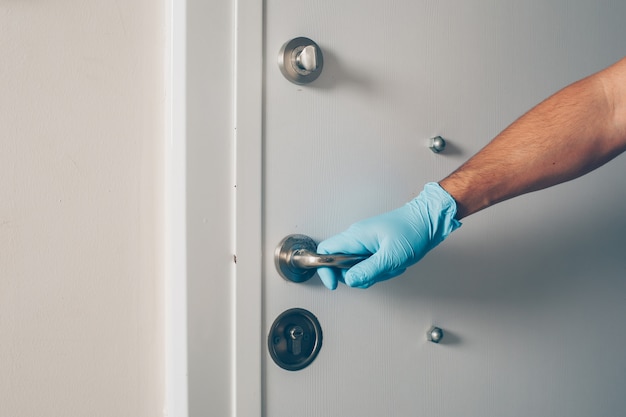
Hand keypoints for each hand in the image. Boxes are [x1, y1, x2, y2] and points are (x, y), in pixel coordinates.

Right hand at [316, 182, 460, 288]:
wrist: (429, 220)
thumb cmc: (412, 231)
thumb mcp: (391, 256)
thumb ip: (368, 270)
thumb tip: (349, 280)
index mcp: (356, 236)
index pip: (325, 251)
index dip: (325, 269)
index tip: (334, 283)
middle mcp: (357, 238)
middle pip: (341, 264)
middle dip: (358, 275)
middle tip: (376, 272)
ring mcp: (365, 242)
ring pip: (357, 267)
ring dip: (373, 273)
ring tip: (391, 265)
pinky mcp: (374, 247)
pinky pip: (369, 264)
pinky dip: (381, 269)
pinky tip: (394, 263)